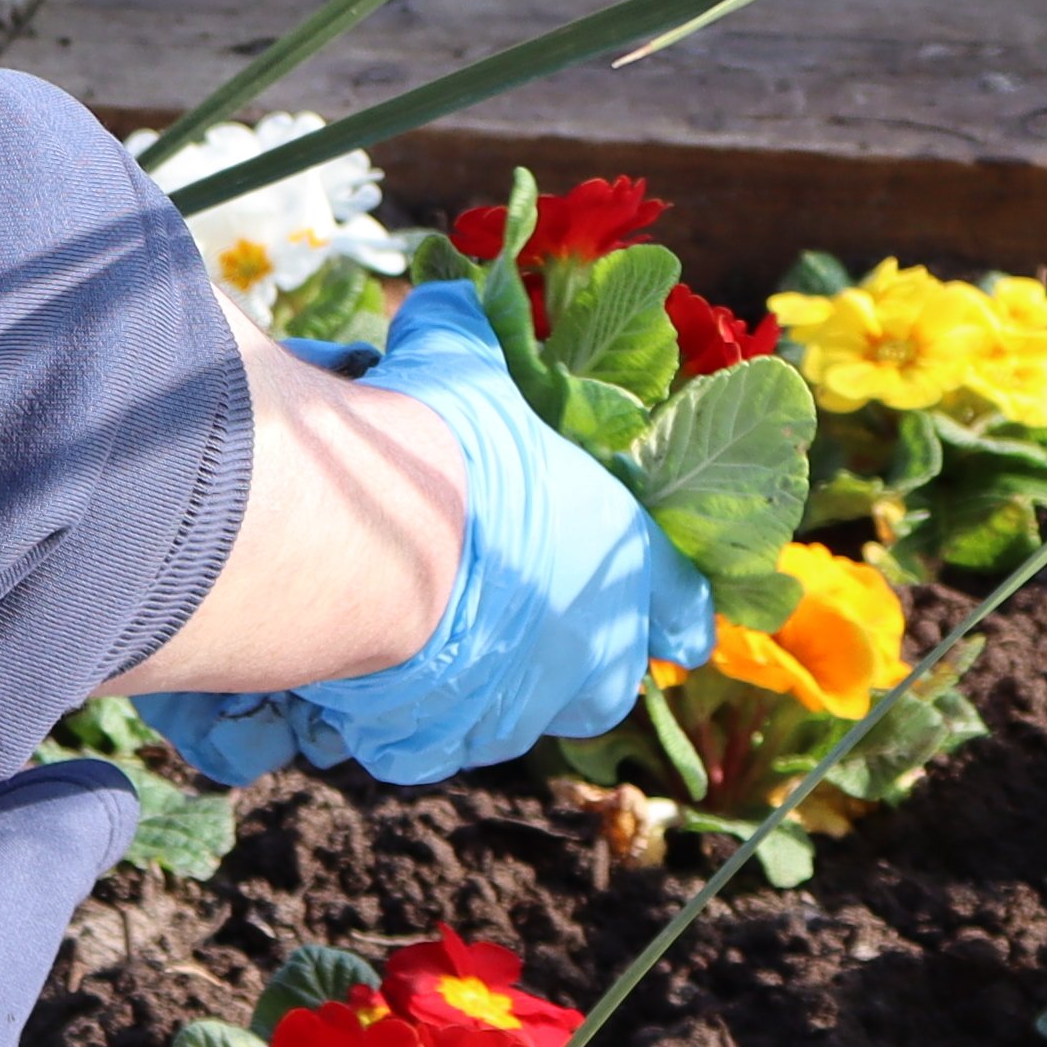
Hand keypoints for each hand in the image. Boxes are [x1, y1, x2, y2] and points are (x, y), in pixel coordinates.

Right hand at [130, 284, 707, 786]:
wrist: (366, 540)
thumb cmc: (441, 442)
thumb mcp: (460, 362)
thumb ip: (464, 337)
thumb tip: (443, 300)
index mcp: (620, 558)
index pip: (683, 601)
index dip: (673, 603)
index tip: (676, 615)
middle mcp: (584, 653)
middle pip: (605, 680)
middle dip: (575, 658)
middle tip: (523, 615)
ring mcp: (510, 711)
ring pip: (514, 715)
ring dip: (484, 686)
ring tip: (435, 638)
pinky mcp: (430, 745)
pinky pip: (421, 742)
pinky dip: (397, 717)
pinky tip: (363, 680)